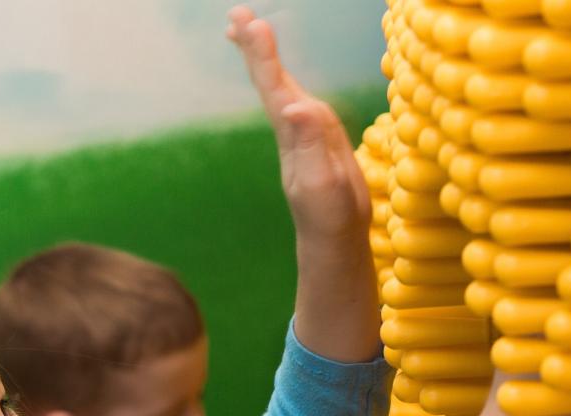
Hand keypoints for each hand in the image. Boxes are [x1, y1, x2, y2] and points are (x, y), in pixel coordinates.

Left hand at [227, 7, 370, 241]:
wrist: (334, 238)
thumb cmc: (328, 215)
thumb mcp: (321, 182)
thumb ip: (309, 144)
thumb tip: (294, 107)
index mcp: (292, 134)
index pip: (274, 87)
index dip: (264, 55)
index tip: (252, 25)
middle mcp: (295, 128)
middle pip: (271, 80)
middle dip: (254, 46)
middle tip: (236, 14)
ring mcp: (306, 132)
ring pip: (281, 85)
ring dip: (265, 56)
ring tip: (249, 29)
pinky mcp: (320, 138)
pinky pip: (299, 97)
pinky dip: (286, 77)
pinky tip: (280, 71)